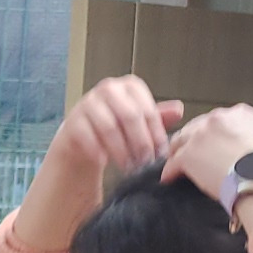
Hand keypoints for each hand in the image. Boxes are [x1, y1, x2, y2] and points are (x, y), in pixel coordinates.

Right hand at [51, 77, 183, 179]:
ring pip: (109, 128)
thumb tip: (179, 110)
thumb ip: (158, 116)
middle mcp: (109, 89)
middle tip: (145, 162)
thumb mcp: (139, 121)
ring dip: (121, 151)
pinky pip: (89, 137)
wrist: (81, 137)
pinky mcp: (73, 120)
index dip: (156, 134)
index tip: (160, 153)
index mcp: (129, 86)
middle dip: (140, 144)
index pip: (148, 109)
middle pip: (130, 117)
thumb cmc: (114, 127)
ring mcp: (88, 102)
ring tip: (129, 166)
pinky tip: (105, 162)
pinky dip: (98, 151)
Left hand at [165, 103, 252, 211]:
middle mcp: (215, 119)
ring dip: (178, 152)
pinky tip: (169, 178)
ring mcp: (199, 137)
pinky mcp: (187, 156)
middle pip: (196, 128)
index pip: (218, 120)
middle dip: (194, 141)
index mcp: (237, 113)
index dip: (214, 133)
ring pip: (181, 142)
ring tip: (178, 164)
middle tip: (195, 155)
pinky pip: (173, 163)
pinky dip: (170, 171)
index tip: (215, 144)